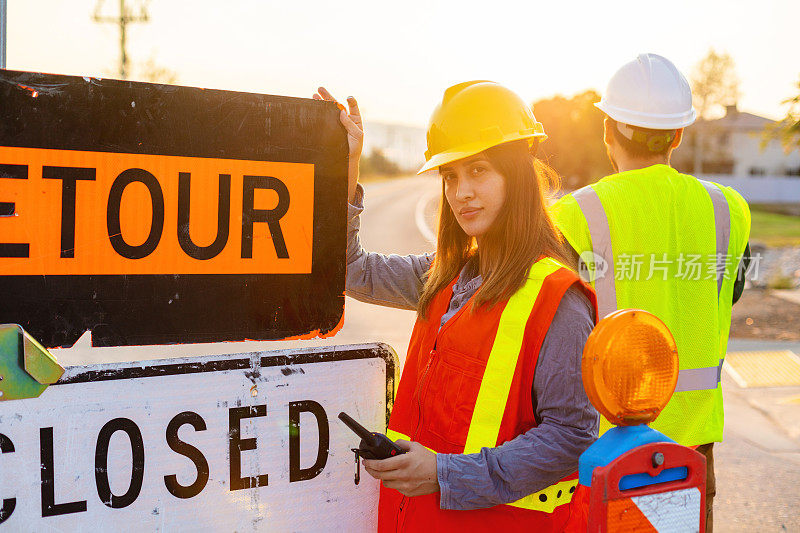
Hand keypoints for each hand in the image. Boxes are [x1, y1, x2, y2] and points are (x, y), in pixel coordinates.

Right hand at [313, 87, 362, 203]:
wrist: (347, 160)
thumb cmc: (355, 148)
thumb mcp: (357, 136)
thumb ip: (351, 124)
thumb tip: (342, 112)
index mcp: (354, 120)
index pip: (353, 107)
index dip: (351, 101)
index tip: (348, 98)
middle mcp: (344, 119)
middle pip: (336, 105)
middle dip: (328, 96)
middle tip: (320, 88)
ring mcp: (336, 124)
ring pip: (328, 111)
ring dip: (321, 102)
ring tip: (313, 95)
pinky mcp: (329, 129)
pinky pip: (324, 120)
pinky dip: (318, 113)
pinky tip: (313, 107)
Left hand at [362, 440, 439, 496]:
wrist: (442, 475)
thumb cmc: (429, 460)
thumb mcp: (415, 446)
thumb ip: (401, 443)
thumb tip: (391, 443)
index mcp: (403, 462)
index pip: (381, 465)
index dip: (370, 463)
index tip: (366, 461)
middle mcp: (403, 475)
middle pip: (379, 475)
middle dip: (371, 470)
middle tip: (368, 467)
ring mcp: (405, 485)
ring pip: (385, 483)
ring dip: (382, 477)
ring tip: (384, 471)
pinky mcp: (407, 492)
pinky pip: (395, 488)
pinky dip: (393, 482)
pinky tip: (397, 477)